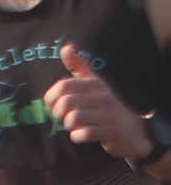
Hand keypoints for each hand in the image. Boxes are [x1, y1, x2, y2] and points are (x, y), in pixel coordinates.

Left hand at [47, 43, 156, 163]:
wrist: (134, 131)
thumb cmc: (106, 105)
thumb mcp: (95, 83)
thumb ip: (79, 66)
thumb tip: (66, 47)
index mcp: (95, 84)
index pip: (62, 87)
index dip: (51, 98)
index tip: (54, 105)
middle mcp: (103, 97)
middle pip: (65, 103)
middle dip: (58, 113)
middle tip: (64, 117)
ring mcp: (108, 115)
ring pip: (73, 118)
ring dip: (68, 125)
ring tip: (75, 126)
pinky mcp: (111, 132)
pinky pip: (84, 134)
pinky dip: (77, 136)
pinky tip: (81, 135)